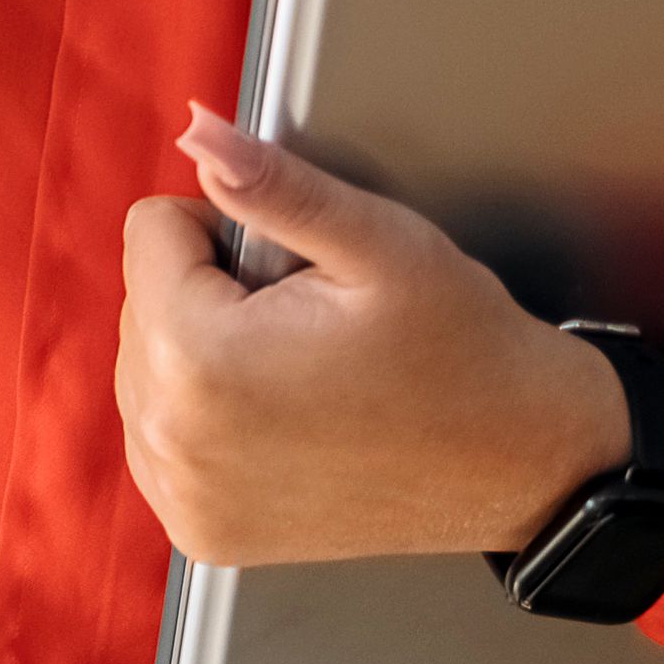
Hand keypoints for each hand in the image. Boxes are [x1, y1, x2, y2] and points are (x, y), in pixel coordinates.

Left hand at [117, 110, 635, 569]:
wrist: (521, 464)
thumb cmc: (464, 354)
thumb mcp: (380, 243)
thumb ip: (273, 184)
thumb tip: (198, 133)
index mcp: (201, 362)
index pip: (150, 231)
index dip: (229, 228)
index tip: (295, 271)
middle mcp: (173, 441)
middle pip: (142, 301)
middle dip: (216, 295)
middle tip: (311, 326)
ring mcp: (183, 496)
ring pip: (144, 364)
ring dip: (206, 353)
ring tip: (304, 372)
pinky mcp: (198, 530)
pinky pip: (160, 432)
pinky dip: (206, 413)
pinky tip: (285, 418)